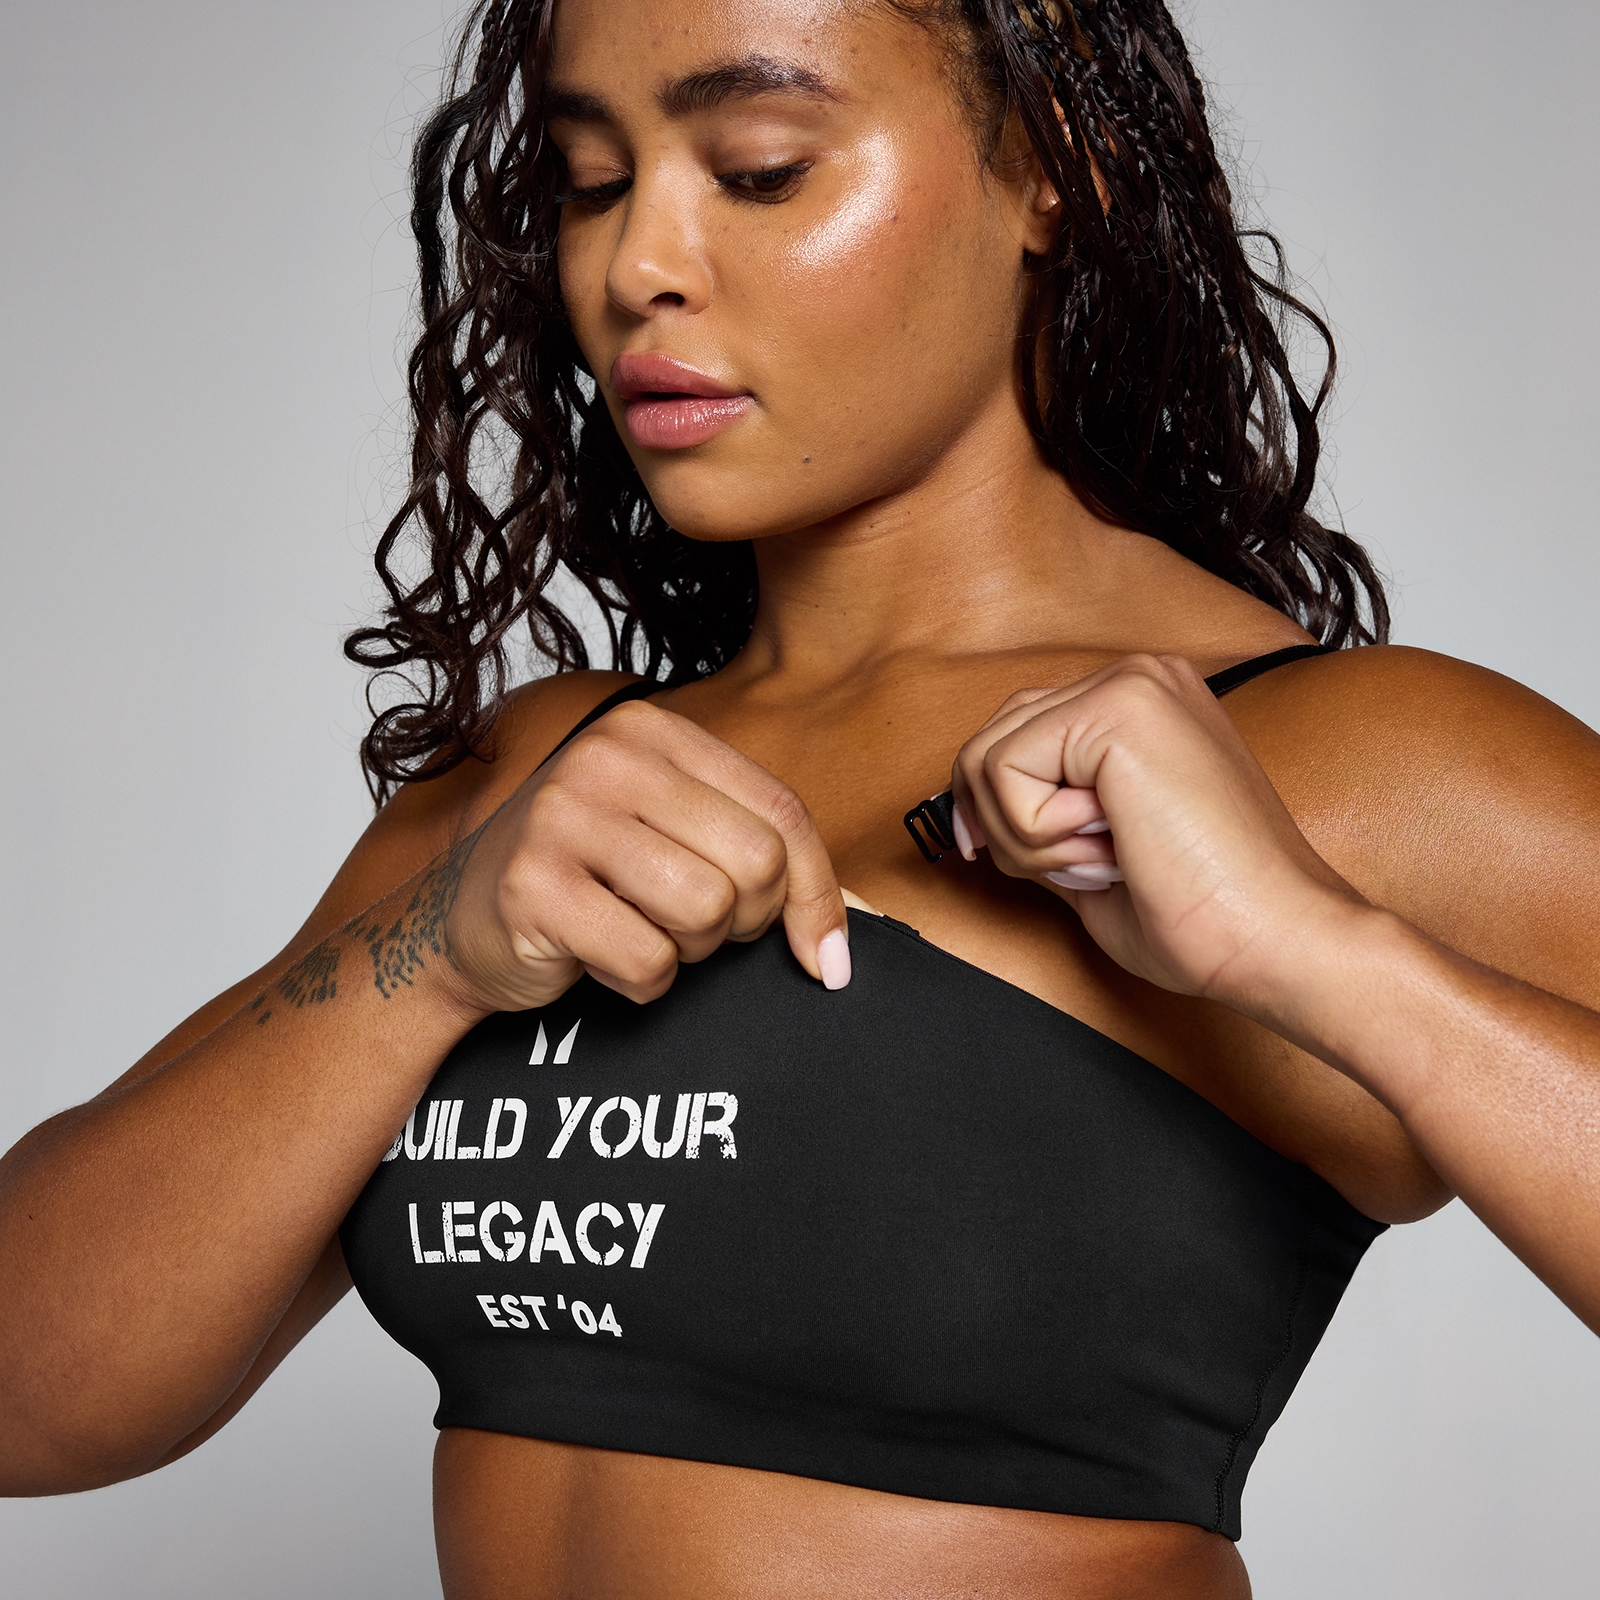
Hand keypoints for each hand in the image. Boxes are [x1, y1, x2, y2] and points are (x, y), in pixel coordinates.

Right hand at [441, 697, 849, 1011]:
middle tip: (693, 927)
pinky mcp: (533, 887)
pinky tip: (598, 954)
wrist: (461, 925)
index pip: (782, 811)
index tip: (824, 955)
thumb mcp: (673, 838)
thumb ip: (758, 857)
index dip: (816, 892)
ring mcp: (563, 817)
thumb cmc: (589, 882)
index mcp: (653, 731)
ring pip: (707, 911)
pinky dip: (639, 981)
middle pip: (755, 862)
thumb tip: (837, 947)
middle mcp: (606, 758)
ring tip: (639, 931)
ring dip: (687, 950)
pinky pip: (648, 961)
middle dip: (743, 921)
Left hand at [950, 654, 1360, 1009]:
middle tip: (1081, 870)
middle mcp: (1138, 680)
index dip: (987, 801)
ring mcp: (1130, 684)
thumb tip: (972, 816)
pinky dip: (1037, 834)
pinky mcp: (1118, 706)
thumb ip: (1040, 821)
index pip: (1018, 733)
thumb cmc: (1206, 915)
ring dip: (1025, 837)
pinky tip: (1110, 848)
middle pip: (992, 737)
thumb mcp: (1093, 856)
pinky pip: (1005, 770)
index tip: (987, 852)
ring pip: (988, 756)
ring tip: (1105, 860)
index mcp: (1145, 706)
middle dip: (1002, 826)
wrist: (1276, 937)